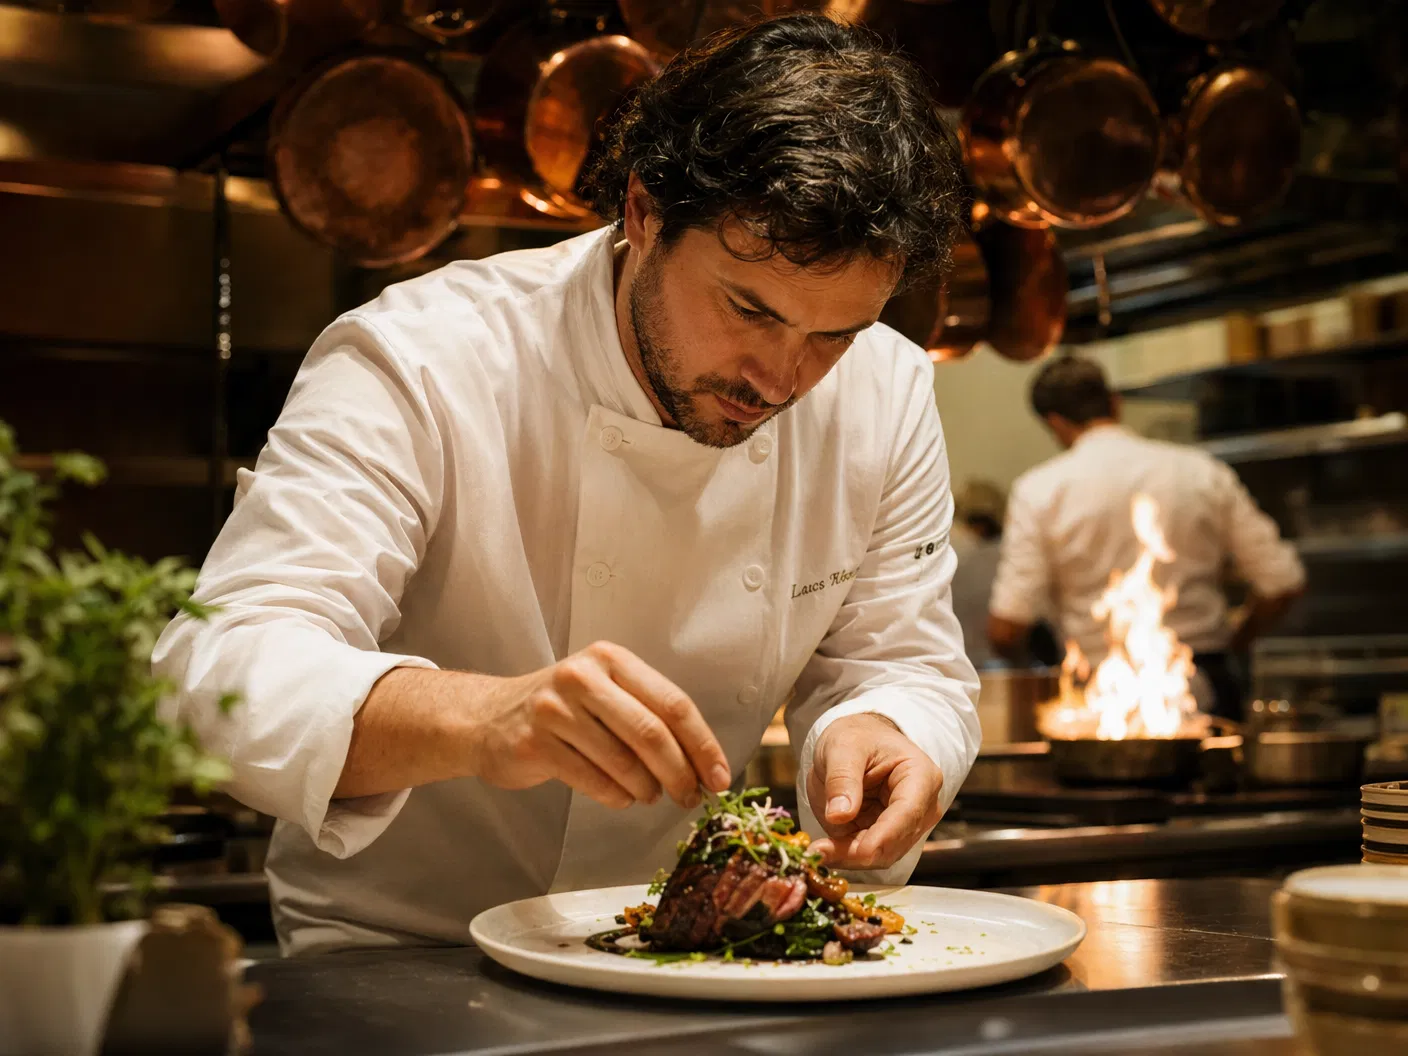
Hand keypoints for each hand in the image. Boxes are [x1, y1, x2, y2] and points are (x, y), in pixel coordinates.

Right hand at [465, 641, 731, 810]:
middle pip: (652, 733)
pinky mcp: (535, 743)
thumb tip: (703, 765)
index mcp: (612, 660)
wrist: (487, 718)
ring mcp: (555, 709)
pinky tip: (621, 797)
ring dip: (647, 789)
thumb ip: (648, 716)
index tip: (720, 777)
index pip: (673, 703)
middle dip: (680, 773)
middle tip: (691, 798)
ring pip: (624, 762)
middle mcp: (583, 677)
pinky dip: (617, 797)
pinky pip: (594, 781)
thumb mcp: (604, 694)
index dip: (703, 744)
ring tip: (650, 796)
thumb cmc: (561, 710)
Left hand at [805, 713, 942, 869]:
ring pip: (881, 856)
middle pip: (894, 842)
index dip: (883, 837)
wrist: (856, 742)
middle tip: (819, 852)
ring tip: (817, 850)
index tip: (857, 851)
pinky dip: (845, 855)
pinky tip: (824, 849)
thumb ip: (842, 778)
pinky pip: (867, 855)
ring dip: (848, 857)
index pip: (907, 813)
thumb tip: (840, 815)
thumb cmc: (856, 737)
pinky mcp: (885, 837)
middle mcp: (922, 807)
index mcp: (921, 777)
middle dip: (858, 852)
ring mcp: (905, 825)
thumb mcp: (842, 746)